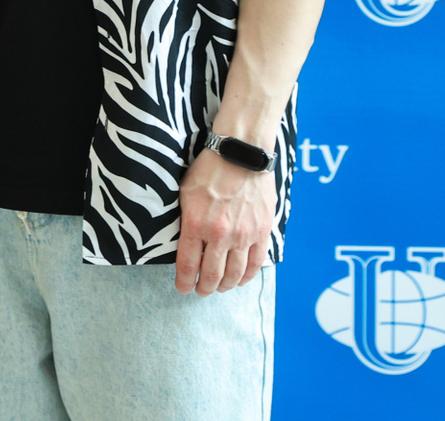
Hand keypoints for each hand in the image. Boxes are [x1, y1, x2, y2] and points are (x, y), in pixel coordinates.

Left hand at [175, 148, 274, 295]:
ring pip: (234, 273)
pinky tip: (240, 280)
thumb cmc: (208, 169)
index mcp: (195, 224)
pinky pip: (256, 263)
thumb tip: (183, 241)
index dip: (184, 281)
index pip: (187, 264)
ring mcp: (243, 235)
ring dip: (224, 285)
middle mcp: (219, 234)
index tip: (183, 288)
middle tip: (200, 291)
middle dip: (204, 288)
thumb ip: (185, 219)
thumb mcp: (184, 192)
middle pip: (211, 275)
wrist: (240, 153)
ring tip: (219, 287)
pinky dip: (247, 276)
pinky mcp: (262, 232)